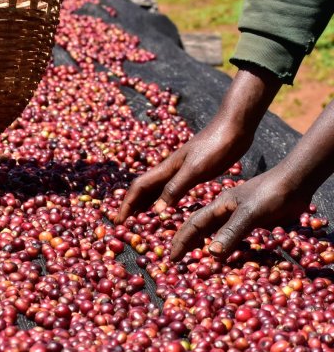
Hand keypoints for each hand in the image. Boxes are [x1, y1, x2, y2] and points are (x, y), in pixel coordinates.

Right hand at [115, 66, 280, 222]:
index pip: (138, 188)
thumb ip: (175, 188)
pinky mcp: (194, 173)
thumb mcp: (194, 169)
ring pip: (156, 190)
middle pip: (143, 190)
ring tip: (140, 220)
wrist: (233, 128)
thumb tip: (156, 210)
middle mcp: (169, 170)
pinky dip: (164, 201)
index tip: (118, 221)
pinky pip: (172, 191)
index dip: (127, 205)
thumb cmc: (214, 146)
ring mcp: (181, 171)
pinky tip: (168, 208)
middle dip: (131, 206)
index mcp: (166, 168)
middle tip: (124, 223)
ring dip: (145, 204)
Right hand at [169, 171, 313, 260]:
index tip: (172, 257)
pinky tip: (229, 252)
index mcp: (219, 206)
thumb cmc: (269, 194)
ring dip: (206, 244)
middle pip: (201, 228)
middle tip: (178, 257)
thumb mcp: (249, 214)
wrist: (295, 183)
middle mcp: (226, 211)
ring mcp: (241, 216)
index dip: (181, 241)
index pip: (194, 225)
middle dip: (188, 242)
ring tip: (198, 256)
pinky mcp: (255, 221)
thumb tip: (211, 253)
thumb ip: (231, 232)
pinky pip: (235, 236)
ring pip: (217, 232)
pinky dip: (228, 245)